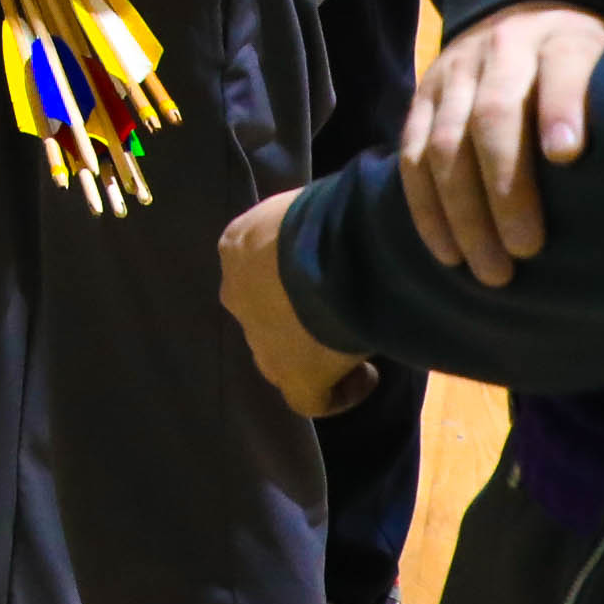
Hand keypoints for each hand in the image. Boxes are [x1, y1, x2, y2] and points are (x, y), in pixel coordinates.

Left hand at [218, 189, 378, 415]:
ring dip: (311, 351)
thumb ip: (310, 223)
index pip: (255, 268)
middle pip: (262, 313)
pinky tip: (367, 377)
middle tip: (336, 311)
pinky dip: (337, 393)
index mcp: (236, 245)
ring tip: (354, 341)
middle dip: (293, 316)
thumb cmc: (327, 214)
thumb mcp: (310, 204)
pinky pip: (309, 398)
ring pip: (279, 355)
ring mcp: (259, 340)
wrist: (333, 251)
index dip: (287, 279)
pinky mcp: (290, 376)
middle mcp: (236, 292)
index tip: (322, 279)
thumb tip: (340, 225)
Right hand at [404, 0, 603, 287]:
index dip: (561, 110)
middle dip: (508, 188)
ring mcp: (453, 73)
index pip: (561, 69)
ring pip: (443, 144)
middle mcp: (500, 50)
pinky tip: (447, 252)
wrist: (523, 13)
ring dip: (464, 212)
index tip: (569, 156)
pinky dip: (426, 208)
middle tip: (528, 250)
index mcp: (558, 41)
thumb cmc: (586, 66)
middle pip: (494, 116)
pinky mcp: (422, 97)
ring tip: (490, 269)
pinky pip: (411, 155)